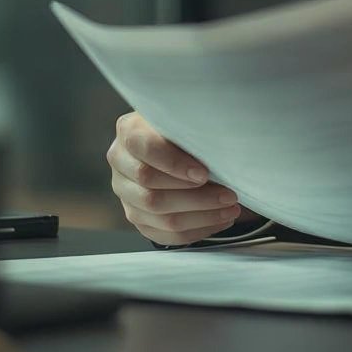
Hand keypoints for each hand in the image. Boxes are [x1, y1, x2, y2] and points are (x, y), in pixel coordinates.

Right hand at [107, 111, 258, 243]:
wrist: (173, 142)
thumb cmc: (183, 127)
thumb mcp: (186, 118)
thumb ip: (194, 127)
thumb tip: (220, 144)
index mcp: (129, 132)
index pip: (145, 149)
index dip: (175, 164)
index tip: (204, 173)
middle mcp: (120, 163)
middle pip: (151, 190)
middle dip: (196, 197)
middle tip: (229, 194)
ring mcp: (125, 193)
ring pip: (159, 216)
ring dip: (201, 216)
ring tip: (231, 208)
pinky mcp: (136, 216)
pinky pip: (164, 233)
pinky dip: (196, 230)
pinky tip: (220, 219)